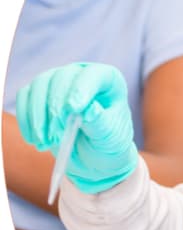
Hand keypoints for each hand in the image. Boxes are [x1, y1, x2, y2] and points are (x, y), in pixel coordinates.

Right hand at [16, 63, 137, 193]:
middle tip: (55, 135)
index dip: (81, 88)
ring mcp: (58, 80)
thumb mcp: (110, 137)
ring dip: (38, 116)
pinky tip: (33, 139)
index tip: (73, 109)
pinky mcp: (39, 92)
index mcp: (108, 80)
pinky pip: (25, 97)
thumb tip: (90, 109)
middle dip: (55, 108)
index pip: (93, 75)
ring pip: (39, 86)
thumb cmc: (108, 142)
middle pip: (61, 78)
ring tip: (45, 142)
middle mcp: (82, 74)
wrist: (93, 154)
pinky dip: (26, 119)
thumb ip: (100, 122)